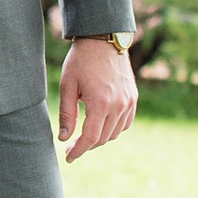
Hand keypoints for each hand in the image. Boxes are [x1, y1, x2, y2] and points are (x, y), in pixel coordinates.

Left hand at [58, 37, 137, 161]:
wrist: (103, 40)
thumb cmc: (81, 61)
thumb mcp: (67, 86)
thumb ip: (67, 114)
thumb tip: (64, 139)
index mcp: (100, 103)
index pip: (90, 137)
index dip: (78, 150)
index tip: (68, 157)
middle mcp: (118, 105)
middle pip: (103, 138)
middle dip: (86, 146)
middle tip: (71, 146)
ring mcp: (129, 102)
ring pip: (115, 133)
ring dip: (100, 138)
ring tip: (84, 135)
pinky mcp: (133, 98)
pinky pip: (125, 123)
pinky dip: (113, 129)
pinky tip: (101, 125)